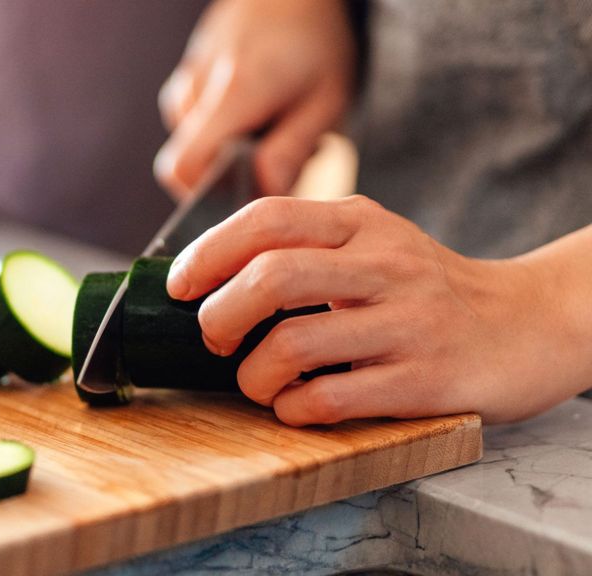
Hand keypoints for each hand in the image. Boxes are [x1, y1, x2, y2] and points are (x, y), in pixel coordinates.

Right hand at [155, 0, 356, 198]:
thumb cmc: (315, 40)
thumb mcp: (326, 99)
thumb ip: (291, 150)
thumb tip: (263, 192)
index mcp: (233, 93)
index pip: (182, 168)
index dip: (203, 196)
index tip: (241, 195)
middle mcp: (197, 87)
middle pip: (186, 163)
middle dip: (225, 175)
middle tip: (271, 155)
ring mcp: (186, 80)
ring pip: (192, 145)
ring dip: (226, 151)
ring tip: (268, 129)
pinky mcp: (186, 78)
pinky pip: (194, 124)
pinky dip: (222, 130)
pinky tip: (254, 114)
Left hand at [167, 195, 584, 425]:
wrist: (528, 324)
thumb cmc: (426, 289)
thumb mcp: (373, 244)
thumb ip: (305, 248)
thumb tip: (209, 277)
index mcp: (362, 223)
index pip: (267, 218)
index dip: (207, 252)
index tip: (179, 286)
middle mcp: (386, 264)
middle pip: (271, 277)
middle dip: (220, 315)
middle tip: (215, 338)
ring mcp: (408, 322)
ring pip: (293, 344)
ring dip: (253, 375)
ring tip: (258, 381)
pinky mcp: (425, 380)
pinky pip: (331, 398)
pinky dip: (293, 408)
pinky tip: (295, 405)